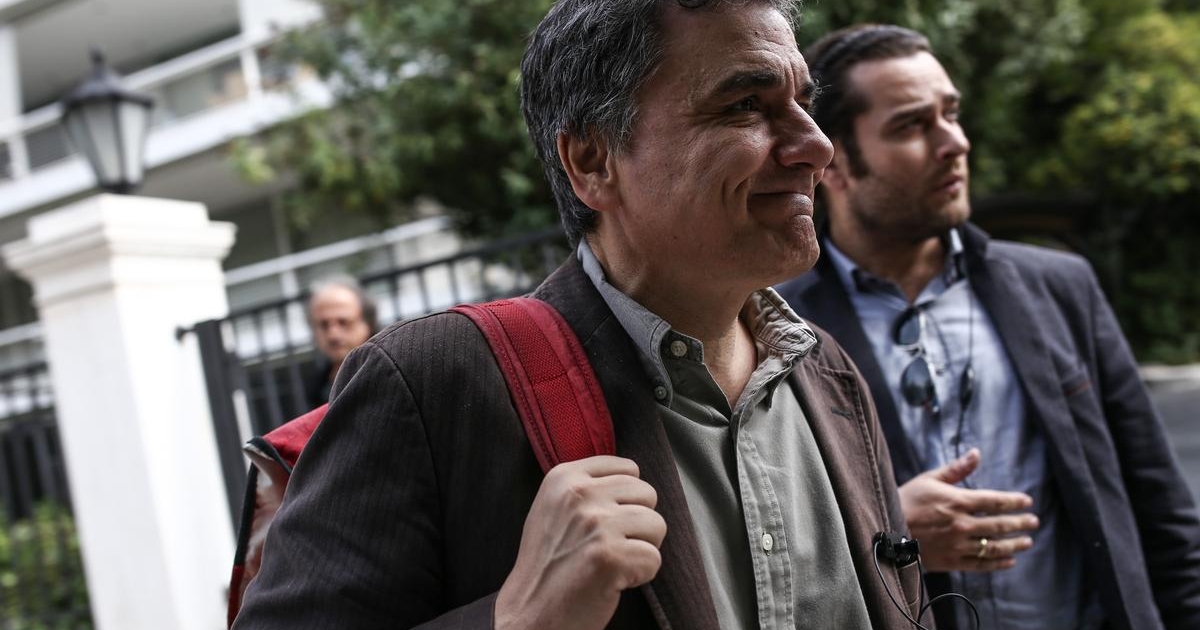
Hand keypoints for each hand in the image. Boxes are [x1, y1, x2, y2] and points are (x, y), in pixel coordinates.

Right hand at [495, 456, 665, 629]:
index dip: (626, 499)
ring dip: (641, 548)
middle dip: (637, 523)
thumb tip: (632, 476)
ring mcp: (595, 523)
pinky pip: (654, 558)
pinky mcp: (611, 555)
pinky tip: (614, 580)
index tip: (605, 522)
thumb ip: (587, 486)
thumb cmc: (547, 564)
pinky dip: (641, 575)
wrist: (529, 613)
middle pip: (647, 494)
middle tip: (609, 546)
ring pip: (656, 524)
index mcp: (564, 477)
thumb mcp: (553, 507)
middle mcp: (579, 494)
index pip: (628, 468)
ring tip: (612, 562)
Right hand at [899, 448, 1038, 571]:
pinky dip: (998, 564)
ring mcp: (958, 544)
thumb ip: (957, 469)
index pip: (994, 501)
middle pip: (999, 525)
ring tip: (1027, 542)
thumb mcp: (929, 479)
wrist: (887, 529)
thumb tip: (976, 453)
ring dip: (1014, 544)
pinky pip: (981, 564)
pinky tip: (1009, 561)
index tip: (1027, 501)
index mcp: (957, 501)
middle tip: (1034, 522)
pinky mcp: (952, 561)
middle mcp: (962, 524)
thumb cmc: (908, 500)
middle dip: (1020, 523)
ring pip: (994, 547)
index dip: (1014, 501)